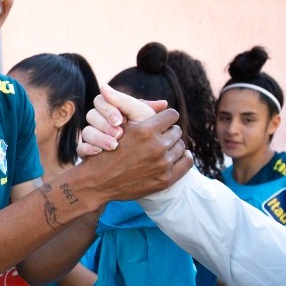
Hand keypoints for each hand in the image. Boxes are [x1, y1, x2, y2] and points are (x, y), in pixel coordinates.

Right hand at [76, 84, 167, 157]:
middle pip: (91, 114)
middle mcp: (99, 122)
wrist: (123, 171)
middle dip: (105, 124)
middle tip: (118, 133)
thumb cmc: (141, 140)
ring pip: (86, 132)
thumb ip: (148, 110)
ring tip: (113, 146)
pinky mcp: (86, 152)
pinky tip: (99, 153)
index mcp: (111, 110)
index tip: (120, 119)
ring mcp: (92, 138)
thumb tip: (164, 104)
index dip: (110, 109)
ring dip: (99, 138)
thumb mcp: (144, 122)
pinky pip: (81, 148)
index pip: (101, 100)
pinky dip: (89, 150)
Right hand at [77, 107, 192, 201]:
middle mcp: (156, 147)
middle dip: (168, 132)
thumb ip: (138, 110)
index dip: (165, 117)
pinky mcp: (166, 179)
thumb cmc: (106, 151)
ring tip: (164, 147)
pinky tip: (176, 156)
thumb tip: (163, 102)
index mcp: (145, 131)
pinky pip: (186, 162)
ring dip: (173, 145)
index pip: (171, 115)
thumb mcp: (119, 127)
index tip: (162, 120)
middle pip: (176, 131)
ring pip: (181, 146)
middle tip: (161, 135)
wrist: (98, 182)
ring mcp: (162, 165)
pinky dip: (183, 157)